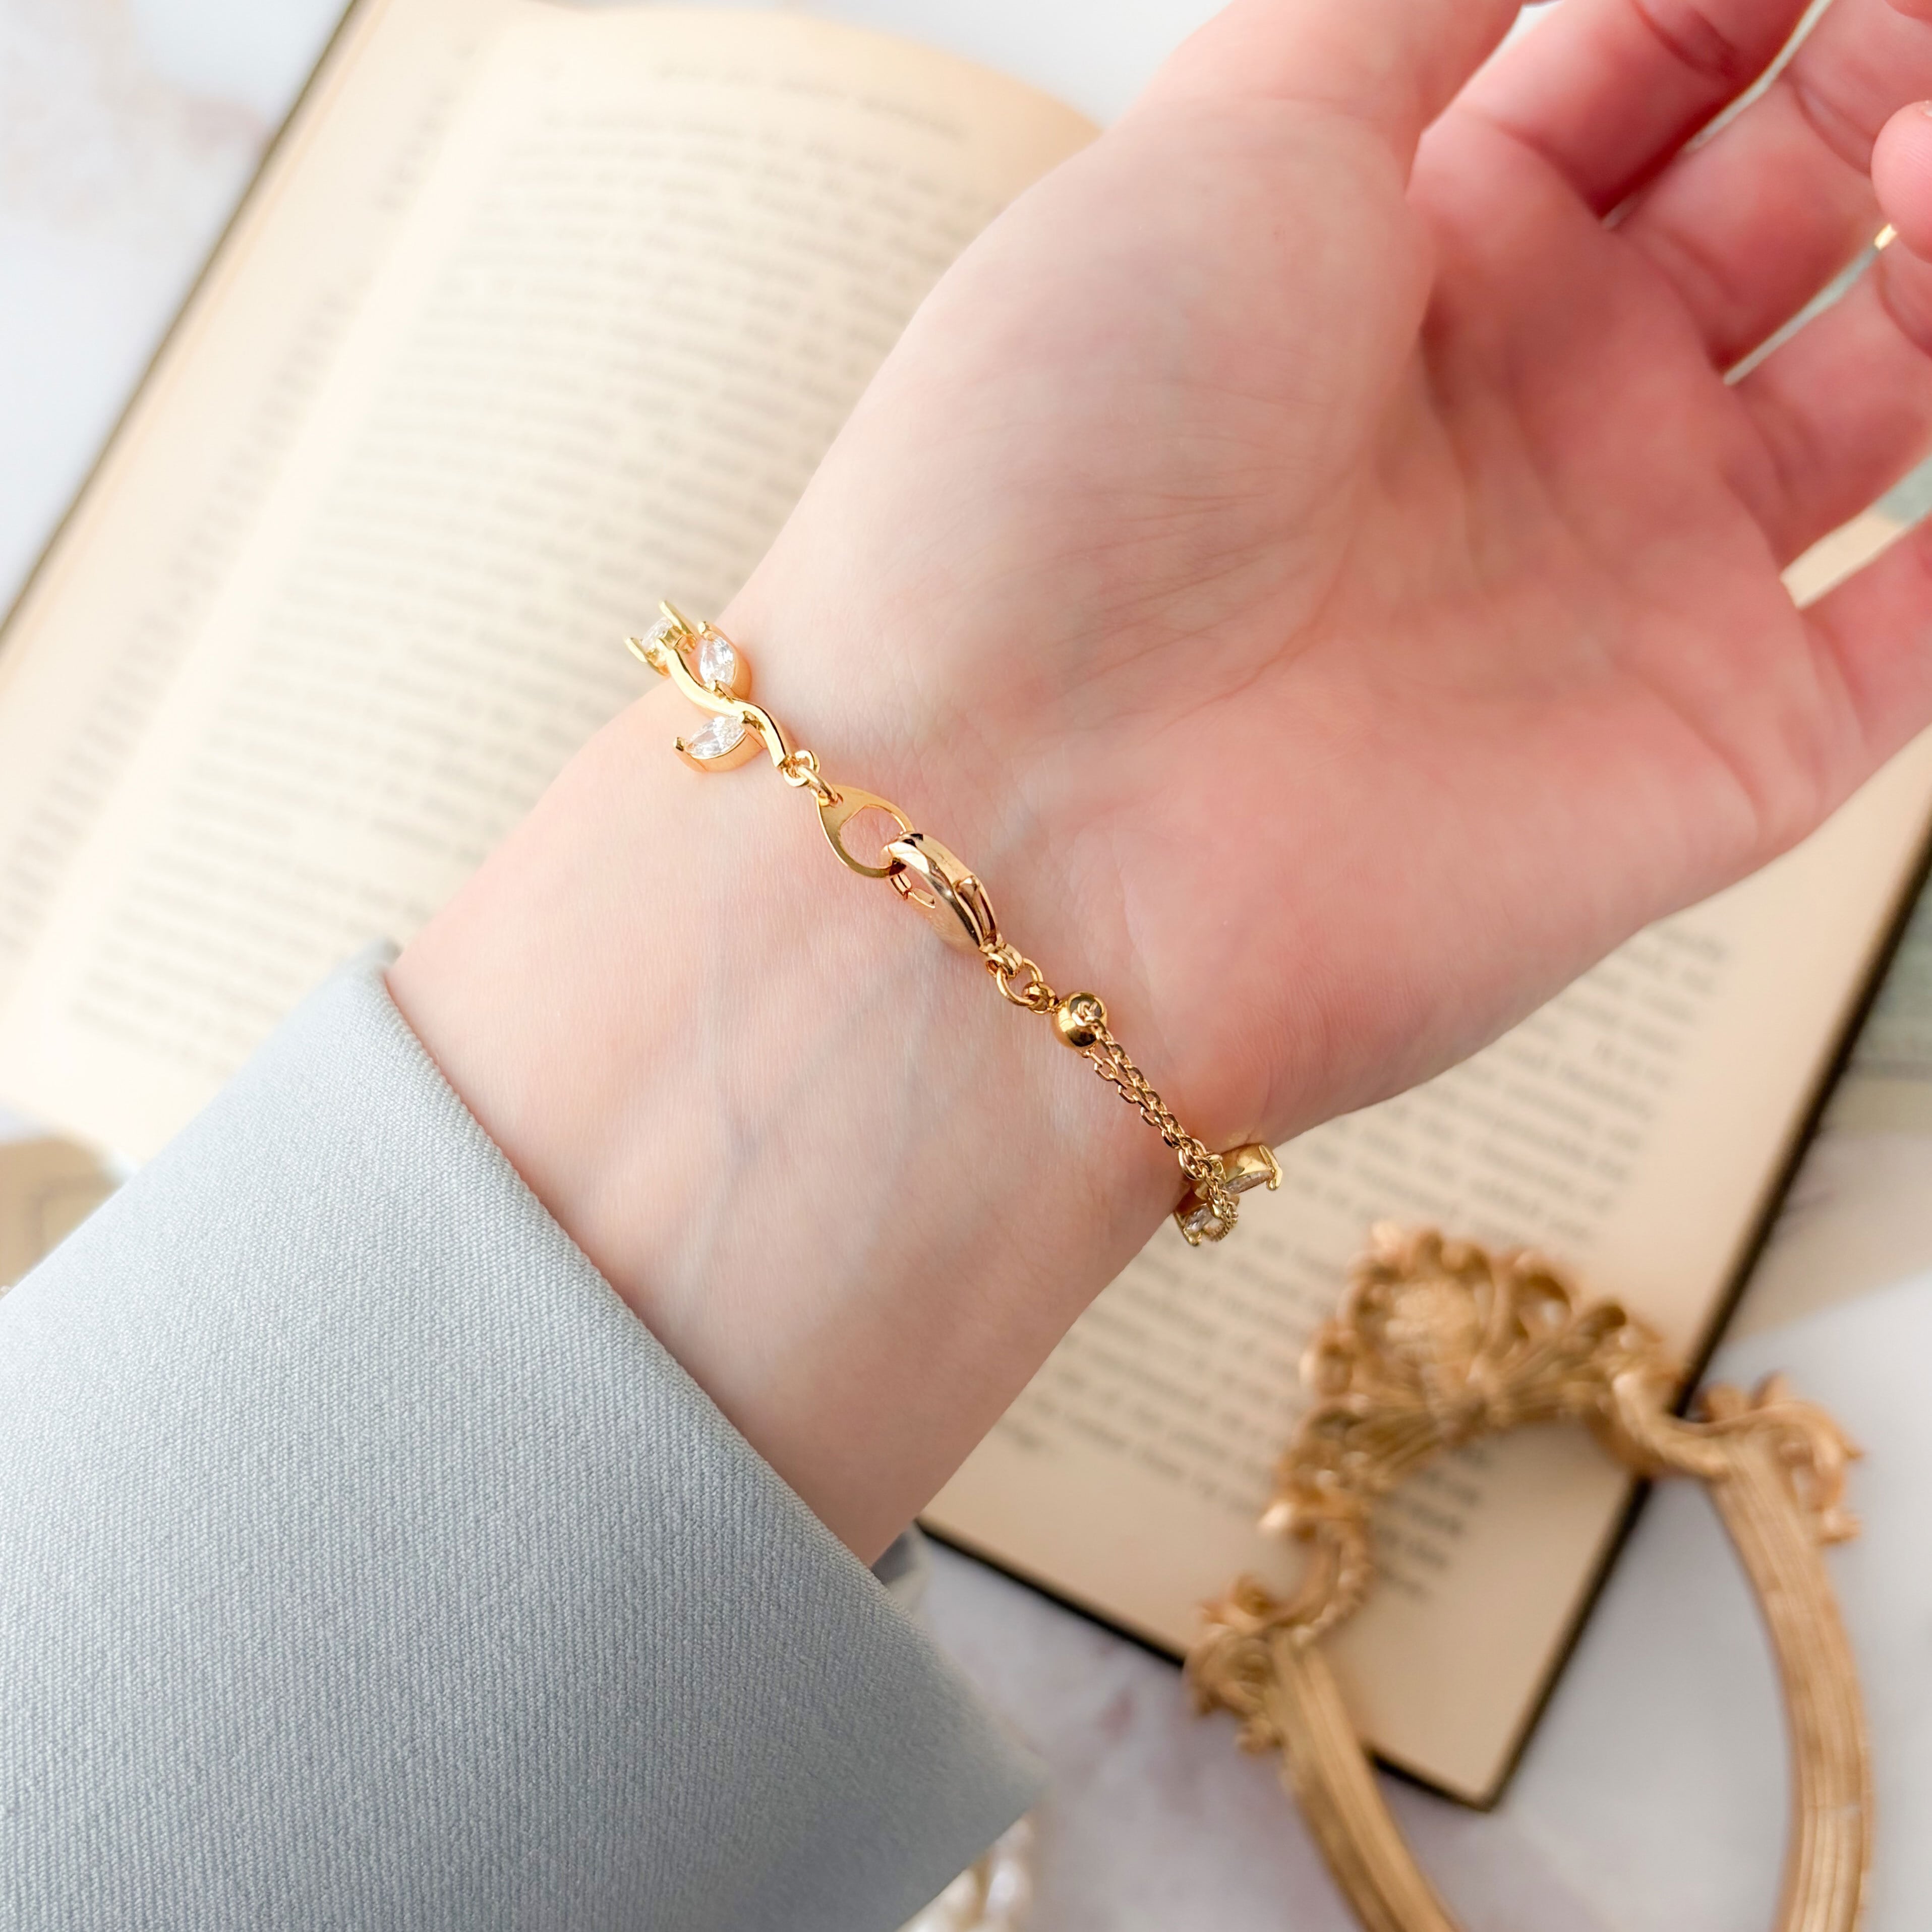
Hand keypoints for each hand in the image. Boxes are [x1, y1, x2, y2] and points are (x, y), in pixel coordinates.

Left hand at [396, 0, 1931, 1556]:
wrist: (1013, 823)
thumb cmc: (1057, 472)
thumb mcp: (1229, 138)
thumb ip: (1414, 0)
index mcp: (1406, 265)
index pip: (1649, 56)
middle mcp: (1527, 420)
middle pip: (1785, 196)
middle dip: (1879, 74)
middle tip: (1912, 29)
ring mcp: (1631, 586)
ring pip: (1897, 379)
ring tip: (1924, 141)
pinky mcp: (1718, 754)